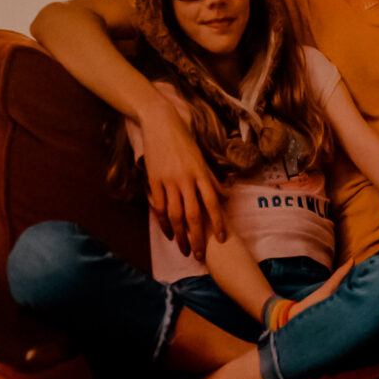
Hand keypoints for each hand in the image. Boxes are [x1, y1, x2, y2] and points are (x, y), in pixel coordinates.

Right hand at [138, 97, 226, 256]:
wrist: (161, 123)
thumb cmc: (184, 141)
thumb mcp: (201, 159)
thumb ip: (211, 179)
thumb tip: (224, 196)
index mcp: (201, 173)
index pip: (212, 203)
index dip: (218, 222)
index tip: (222, 238)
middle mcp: (186, 179)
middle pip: (194, 215)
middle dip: (198, 237)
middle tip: (200, 255)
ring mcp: (168, 180)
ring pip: (175, 215)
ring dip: (180, 236)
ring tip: (184, 250)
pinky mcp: (154, 181)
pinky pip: (158, 207)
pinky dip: (163, 223)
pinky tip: (168, 234)